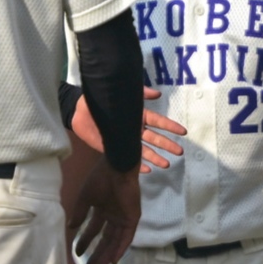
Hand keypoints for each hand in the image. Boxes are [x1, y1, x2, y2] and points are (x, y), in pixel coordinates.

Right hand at [69, 164, 140, 263]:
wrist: (116, 168)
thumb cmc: (100, 179)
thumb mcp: (85, 198)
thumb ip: (79, 213)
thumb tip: (70, 228)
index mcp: (102, 209)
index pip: (94, 230)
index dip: (86, 242)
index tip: (77, 253)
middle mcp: (113, 216)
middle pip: (105, 240)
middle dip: (97, 254)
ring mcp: (123, 218)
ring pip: (115, 242)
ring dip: (107, 256)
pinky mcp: (132, 219)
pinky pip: (127, 238)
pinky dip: (120, 249)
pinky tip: (113, 260)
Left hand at [70, 87, 185, 169]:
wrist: (79, 111)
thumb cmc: (102, 99)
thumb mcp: (122, 94)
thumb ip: (140, 93)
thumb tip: (159, 94)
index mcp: (138, 116)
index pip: (158, 122)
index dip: (170, 126)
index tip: (183, 132)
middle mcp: (135, 130)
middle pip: (155, 138)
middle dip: (167, 145)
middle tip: (179, 152)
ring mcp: (126, 141)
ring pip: (145, 150)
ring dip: (156, 157)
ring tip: (167, 164)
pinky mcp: (115, 149)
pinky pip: (129, 159)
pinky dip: (139, 165)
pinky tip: (148, 170)